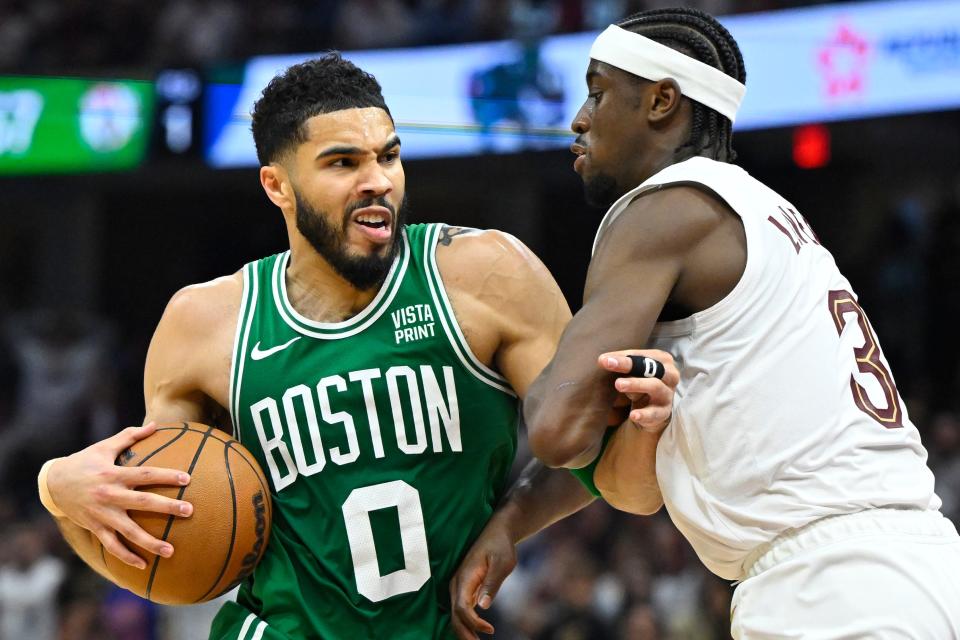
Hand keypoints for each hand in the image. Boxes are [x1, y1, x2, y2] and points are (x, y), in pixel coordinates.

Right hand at [46, 422, 192, 568]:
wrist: (53, 484)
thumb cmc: (84, 462)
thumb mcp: (105, 447)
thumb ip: (130, 436)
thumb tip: (157, 424)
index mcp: (114, 474)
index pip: (145, 475)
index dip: (166, 476)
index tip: (187, 479)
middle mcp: (110, 496)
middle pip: (143, 503)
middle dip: (167, 507)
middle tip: (189, 511)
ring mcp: (102, 514)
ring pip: (129, 531)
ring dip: (150, 542)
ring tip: (171, 550)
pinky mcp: (95, 527)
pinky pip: (112, 546)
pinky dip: (127, 557)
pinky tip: (144, 566)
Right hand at [449, 519, 516, 638]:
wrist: (497, 531)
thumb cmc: (501, 546)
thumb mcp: (502, 562)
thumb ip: (492, 584)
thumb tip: (483, 606)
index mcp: (465, 577)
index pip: (462, 608)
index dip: (474, 623)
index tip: (491, 630)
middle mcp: (457, 583)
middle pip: (455, 615)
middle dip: (464, 634)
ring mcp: (458, 586)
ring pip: (455, 614)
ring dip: (464, 630)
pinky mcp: (464, 588)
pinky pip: (460, 609)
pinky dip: (465, 623)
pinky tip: (474, 632)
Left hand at [598, 349, 679, 432]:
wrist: (652, 409)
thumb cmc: (640, 382)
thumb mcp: (633, 371)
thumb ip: (621, 363)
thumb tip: (603, 360)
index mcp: (662, 360)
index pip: (642, 355)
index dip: (623, 356)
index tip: (603, 359)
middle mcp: (670, 375)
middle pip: (651, 367)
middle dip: (630, 365)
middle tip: (609, 364)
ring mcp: (667, 394)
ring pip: (655, 386)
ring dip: (636, 384)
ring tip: (618, 384)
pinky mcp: (664, 412)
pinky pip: (655, 413)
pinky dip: (644, 414)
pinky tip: (633, 415)